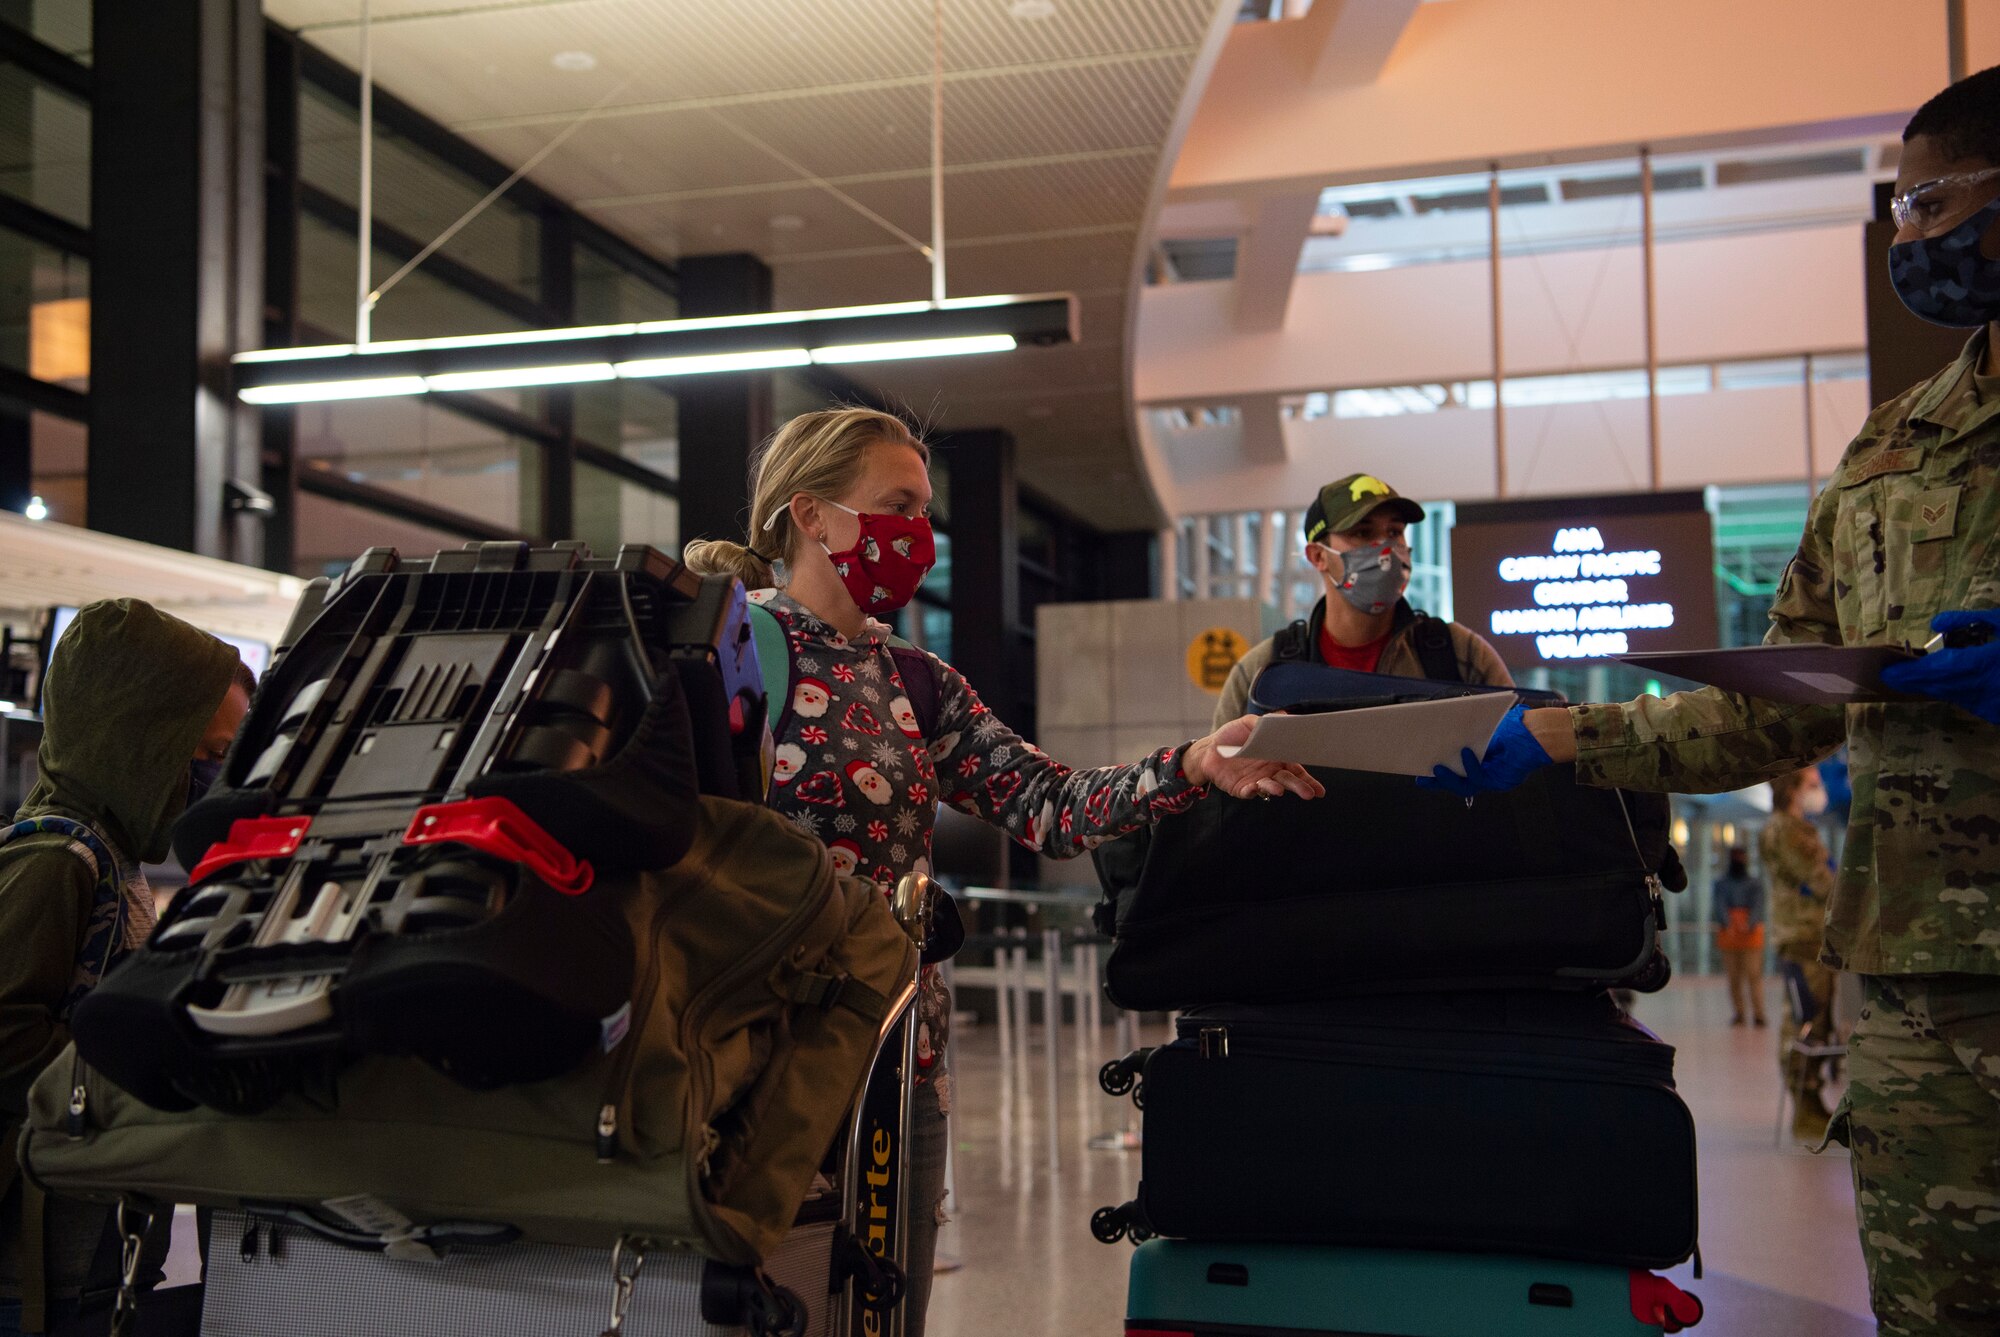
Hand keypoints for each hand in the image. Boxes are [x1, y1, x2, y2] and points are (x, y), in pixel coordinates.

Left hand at [1185, 715, 1326, 800]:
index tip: (1320, 790)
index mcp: (1277, 758)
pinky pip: (1250, 791)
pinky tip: (1257, 788)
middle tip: (1309, 794)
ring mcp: (1257, 781)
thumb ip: (1267, 723)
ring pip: (1271, 787)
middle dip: (1299, 787)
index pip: (1297, 769)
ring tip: (1280, 790)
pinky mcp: (1242, 788)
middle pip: (1288, 780)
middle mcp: (1270, 771)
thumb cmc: (1232, 736)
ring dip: (1276, 789)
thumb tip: (1286, 716)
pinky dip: (1254, 791)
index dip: (1308, 779)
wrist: (1208, 749)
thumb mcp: (1249, 724)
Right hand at [1416, 704, 1554, 796]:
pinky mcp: (1501, 780)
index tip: (1420, 774)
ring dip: (1450, 779)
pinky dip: (1471, 766)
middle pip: (1457, 783)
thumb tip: (1442, 730)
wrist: (1539, 733)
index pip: (1455, 772)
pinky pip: (1481, 777)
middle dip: (1438, 782)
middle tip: (1420, 779)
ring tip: (1437, 768)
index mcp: (1480, 763)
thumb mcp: (1484, 730)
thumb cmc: (1514, 728)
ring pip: (1466, 786)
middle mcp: (1485, 775)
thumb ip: (1467, 736)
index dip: (1438, 775)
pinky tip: (1465, 753)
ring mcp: (1493, 780)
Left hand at [1881, 610, 1999, 723]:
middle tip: (1887, 676)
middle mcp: (1983, 686)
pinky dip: (1950, 691)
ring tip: (1905, 679)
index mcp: (1984, 661)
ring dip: (1927, 687)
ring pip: (1949, 695)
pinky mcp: (1993, 712)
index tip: (1887, 672)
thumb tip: (1935, 624)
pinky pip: (1964, 701)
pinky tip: (1939, 683)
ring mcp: (1988, 703)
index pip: (1937, 669)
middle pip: (1937, 686)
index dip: (1910, 672)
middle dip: (1911, 681)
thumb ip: (1966, 620)